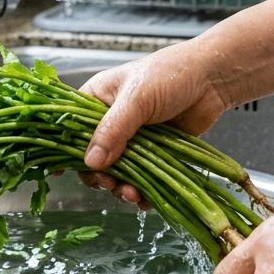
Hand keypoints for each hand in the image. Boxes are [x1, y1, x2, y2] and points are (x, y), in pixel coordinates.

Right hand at [77, 45, 231, 203]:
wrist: (213, 78)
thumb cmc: (171, 74)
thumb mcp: (137, 98)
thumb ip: (113, 130)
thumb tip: (91, 162)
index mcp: (96, 100)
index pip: (71, 130)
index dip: (65, 151)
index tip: (61, 174)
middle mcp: (111, 122)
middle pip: (93, 158)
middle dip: (99, 176)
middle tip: (109, 184)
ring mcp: (133, 140)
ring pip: (117, 173)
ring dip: (121, 188)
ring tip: (132, 194)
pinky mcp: (154, 153)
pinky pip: (142, 179)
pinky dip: (142, 192)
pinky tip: (146, 199)